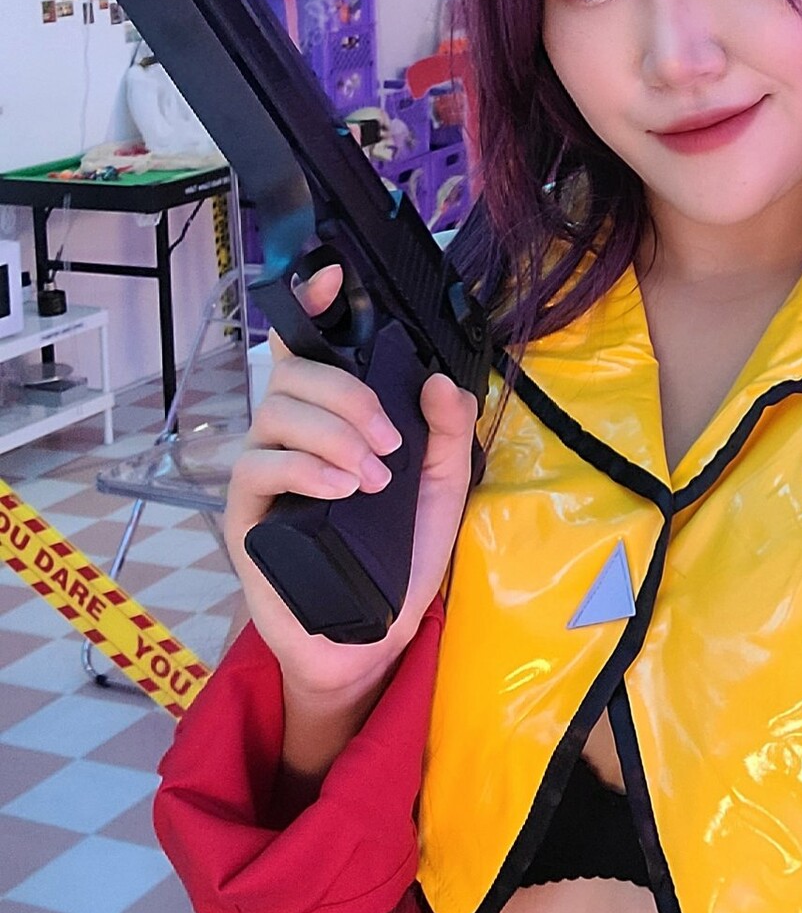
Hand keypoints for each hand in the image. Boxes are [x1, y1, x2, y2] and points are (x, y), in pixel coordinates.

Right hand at [225, 267, 477, 704]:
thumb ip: (445, 429)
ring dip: (332, 435)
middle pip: (295, 374)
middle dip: (347, 394)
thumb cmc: (400, 554)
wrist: (372, 635)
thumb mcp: (441, 486)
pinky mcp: (245, 514)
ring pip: (276, 414)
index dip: (311, 305)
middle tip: (390, 440)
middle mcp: (291, 433)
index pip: (309, 346)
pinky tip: (342, 490)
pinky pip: (259, 468)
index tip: (331, 277)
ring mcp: (263, 471)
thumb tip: (439, 379)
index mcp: (333, 416)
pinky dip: (306, 469)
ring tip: (372, 478)